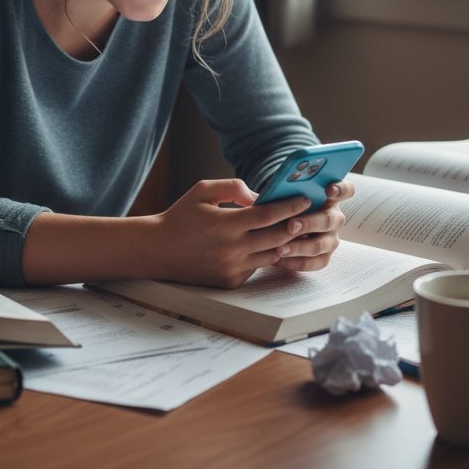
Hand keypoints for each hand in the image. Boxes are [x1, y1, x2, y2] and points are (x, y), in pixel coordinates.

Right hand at [148, 178, 339, 287]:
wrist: (158, 250)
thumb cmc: (181, 216)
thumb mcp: (202, 190)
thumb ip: (233, 187)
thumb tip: (258, 195)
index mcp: (226, 224)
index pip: (269, 215)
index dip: (290, 206)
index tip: (304, 199)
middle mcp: (232, 249)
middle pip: (277, 237)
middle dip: (295, 224)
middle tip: (309, 214)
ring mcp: (233, 268)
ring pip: (272, 255)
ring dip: (285, 243)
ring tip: (297, 229)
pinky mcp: (231, 281)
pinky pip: (257, 266)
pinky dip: (265, 255)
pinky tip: (271, 245)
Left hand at [270, 178, 355, 273]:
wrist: (276, 230)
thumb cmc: (280, 208)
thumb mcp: (275, 197)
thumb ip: (265, 193)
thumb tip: (244, 191)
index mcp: (328, 197)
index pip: (346, 190)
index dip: (340, 189)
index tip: (328, 189)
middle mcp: (334, 217)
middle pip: (330, 219)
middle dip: (310, 222)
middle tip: (291, 225)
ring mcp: (331, 239)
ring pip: (322, 244)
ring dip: (300, 246)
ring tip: (280, 248)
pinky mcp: (324, 257)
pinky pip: (314, 263)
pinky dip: (296, 262)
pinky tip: (279, 259)